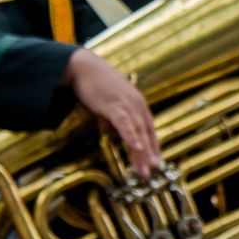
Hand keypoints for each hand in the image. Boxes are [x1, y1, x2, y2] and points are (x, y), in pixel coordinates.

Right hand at [63, 49, 160, 176]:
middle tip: (152, 171)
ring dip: (142, 151)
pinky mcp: (114, 104)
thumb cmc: (95, 85)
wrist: (83, 67)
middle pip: (146, 133)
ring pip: (138, 131)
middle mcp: (137, 104)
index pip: (148, 129)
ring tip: (145, 169)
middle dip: (149, 154)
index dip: (152, 146)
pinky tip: (136, 147)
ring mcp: (127, 104)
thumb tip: (107, 131)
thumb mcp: (106, 105)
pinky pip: (125, 123)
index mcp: (138, 105)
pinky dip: (131, 135)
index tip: (155, 162)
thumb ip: (109, 118)